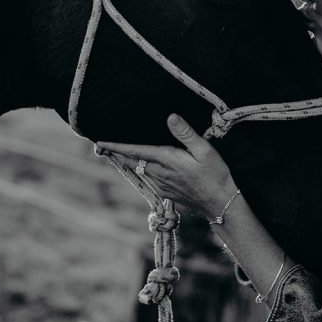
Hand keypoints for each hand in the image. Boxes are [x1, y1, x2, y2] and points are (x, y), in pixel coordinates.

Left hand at [96, 114, 236, 215]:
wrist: (220, 204)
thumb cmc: (215, 175)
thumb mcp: (205, 150)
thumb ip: (186, 134)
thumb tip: (170, 117)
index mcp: (167, 161)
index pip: (136, 151)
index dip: (117, 146)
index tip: (101, 143)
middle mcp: (160, 174)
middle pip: (133, 162)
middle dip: (119, 154)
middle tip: (104, 146)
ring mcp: (162, 186)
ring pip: (140, 171)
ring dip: (130, 162)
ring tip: (121, 154)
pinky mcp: (167, 193)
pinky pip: (149, 179)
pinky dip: (142, 171)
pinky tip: (145, 168)